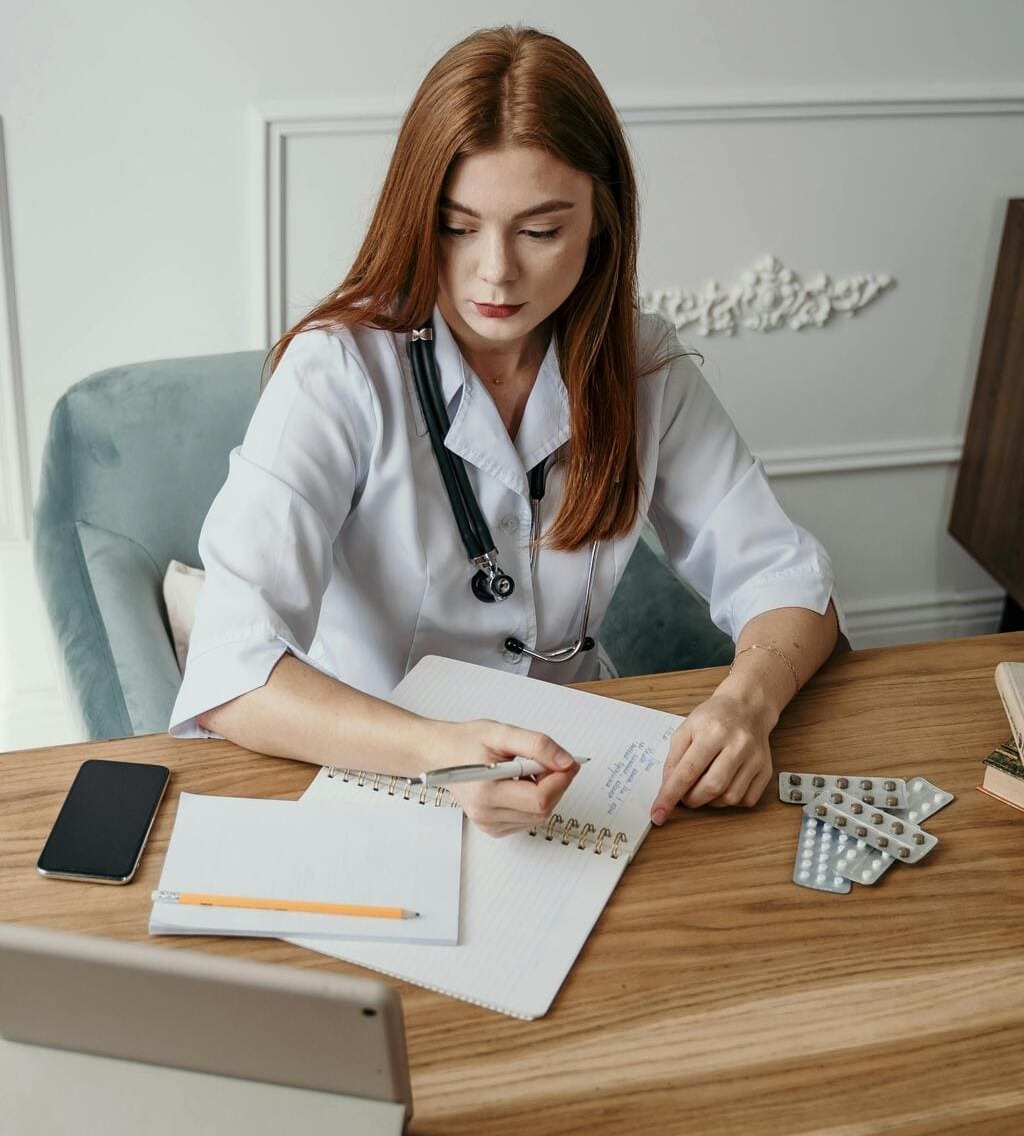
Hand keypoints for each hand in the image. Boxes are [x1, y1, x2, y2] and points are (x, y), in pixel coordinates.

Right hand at [426, 719, 580, 836]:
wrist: (441, 754)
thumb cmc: (466, 742)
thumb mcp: (502, 733)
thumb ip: (536, 745)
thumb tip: (565, 761)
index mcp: (486, 791)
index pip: (540, 798)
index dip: (561, 780)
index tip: (569, 762)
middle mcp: (486, 814)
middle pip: (543, 810)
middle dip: (556, 785)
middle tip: (551, 761)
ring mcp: (489, 824)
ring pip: (538, 816)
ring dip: (546, 793)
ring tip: (530, 769)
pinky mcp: (493, 828)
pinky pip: (528, 819)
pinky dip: (534, 802)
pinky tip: (522, 783)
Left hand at [649, 692, 773, 823]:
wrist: (747, 707)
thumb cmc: (714, 718)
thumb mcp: (686, 728)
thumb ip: (674, 758)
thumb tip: (668, 788)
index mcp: (712, 732)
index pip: (687, 771)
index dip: (670, 796)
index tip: (658, 814)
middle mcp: (737, 745)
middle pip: (711, 787)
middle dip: (692, 799)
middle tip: (685, 796)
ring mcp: (754, 758)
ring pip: (730, 797)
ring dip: (710, 801)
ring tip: (704, 787)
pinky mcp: (766, 770)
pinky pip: (747, 800)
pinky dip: (730, 800)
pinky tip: (723, 786)